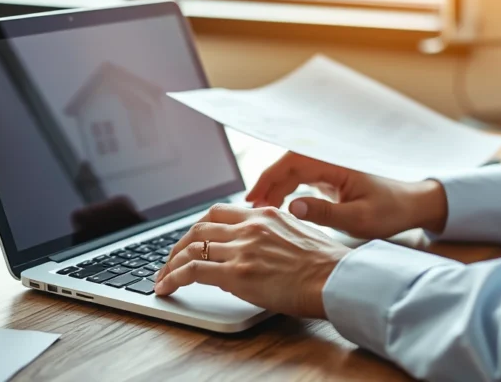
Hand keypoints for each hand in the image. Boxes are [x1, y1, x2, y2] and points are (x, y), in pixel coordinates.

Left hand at [155, 204, 350, 318]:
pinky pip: (193, 271)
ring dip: (171, 263)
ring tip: (163, 277)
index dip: (200, 226)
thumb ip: (273, 236)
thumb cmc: (327, 265)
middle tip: (171, 259)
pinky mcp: (237, 273)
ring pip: (191, 248)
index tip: (192, 239)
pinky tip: (166, 287)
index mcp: (265, 214)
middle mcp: (250, 226)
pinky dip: (173, 278)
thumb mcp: (298, 236)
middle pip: (199, 227)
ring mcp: (242, 248)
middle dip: (179, 244)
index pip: (220, 212)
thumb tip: (256, 251)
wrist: (337, 279)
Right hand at [246, 152, 447, 237]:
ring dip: (273, 188)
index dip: (268, 178)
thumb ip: (325, 213)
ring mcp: (328, 168)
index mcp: (335, 163)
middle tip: (250, 208)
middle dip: (266, 184)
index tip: (253, 198)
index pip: (292, 163)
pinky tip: (275, 207)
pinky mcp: (328, 178)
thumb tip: (293, 207)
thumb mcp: (359, 218)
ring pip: (291, 172)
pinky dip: (284, 191)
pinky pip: (299, 179)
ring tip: (258, 210)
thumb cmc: (390, 210)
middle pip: (287, 165)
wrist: (410, 205)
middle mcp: (329, 161)